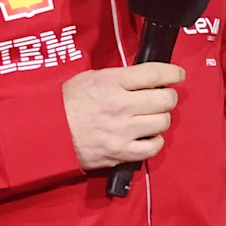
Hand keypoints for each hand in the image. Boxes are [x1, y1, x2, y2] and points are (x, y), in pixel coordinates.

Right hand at [63, 62, 181, 170]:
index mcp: (112, 82)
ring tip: (152, 117)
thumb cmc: (66, 103)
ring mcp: (122, 131)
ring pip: (163, 123)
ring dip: (161, 119)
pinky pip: (153, 148)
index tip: (178, 74)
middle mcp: (120, 105)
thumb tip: (142, 77)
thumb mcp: (89, 78)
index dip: (172, 72)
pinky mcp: (120, 153)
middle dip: (169, 97)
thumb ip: (118, 76)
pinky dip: (155, 141)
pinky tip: (147, 136)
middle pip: (165, 99)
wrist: (47, 132)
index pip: (154, 74)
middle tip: (163, 98)